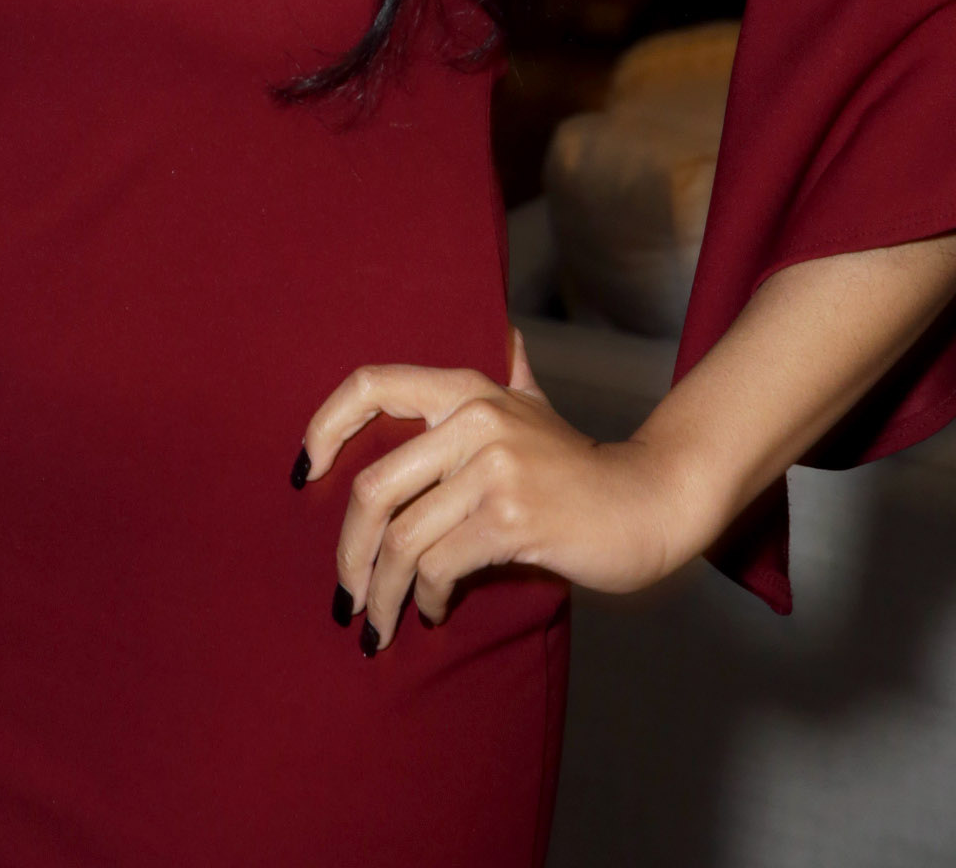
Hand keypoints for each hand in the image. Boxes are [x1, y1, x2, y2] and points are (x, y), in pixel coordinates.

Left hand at [300, 331, 701, 649]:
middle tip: (345, 595)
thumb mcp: (538, 405)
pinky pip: (439, 565)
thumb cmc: (581, 466)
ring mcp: (493, 467)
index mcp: (467, 388)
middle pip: (373, 486)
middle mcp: (475, 418)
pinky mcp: (511, 518)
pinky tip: (432, 610)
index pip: (371, 384)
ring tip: (377, 624)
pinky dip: (426, 596)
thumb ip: (511, 371)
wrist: (649, 503)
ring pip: (402, 538)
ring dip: (381, 593)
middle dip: (349, 552)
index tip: (305, 473)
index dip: (325, 425)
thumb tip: (502, 331)